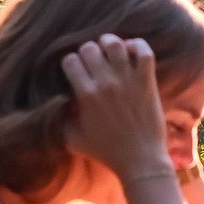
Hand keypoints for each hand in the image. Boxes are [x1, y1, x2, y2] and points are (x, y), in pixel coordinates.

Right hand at [59, 35, 172, 187]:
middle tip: (95, 63)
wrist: (140, 160)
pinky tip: (132, 53)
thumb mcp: (74, 141)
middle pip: (89, 47)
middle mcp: (105, 84)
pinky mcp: (147, 82)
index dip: (71, 63)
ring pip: (115, 44)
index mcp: (86, 95)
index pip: (70, 60)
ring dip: (110, 44)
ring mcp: (128, 81)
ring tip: (111, 52)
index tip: (77, 72)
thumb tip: (57, 107)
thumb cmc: (106, 152)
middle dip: (89, 52)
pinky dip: (137, 46)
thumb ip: (61, 122)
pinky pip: (144, 51)